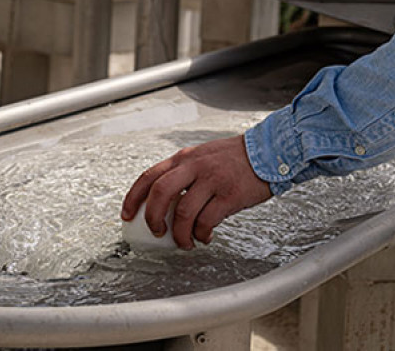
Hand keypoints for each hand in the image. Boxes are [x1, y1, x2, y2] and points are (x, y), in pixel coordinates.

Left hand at [121, 135, 271, 249]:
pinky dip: (202, 234)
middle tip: (157, 232)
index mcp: (184, 158)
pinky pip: (207, 221)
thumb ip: (183, 174)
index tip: (127, 215)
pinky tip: (205, 236)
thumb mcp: (201, 157)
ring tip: (185, 242)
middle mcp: (194, 167)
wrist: (268, 152)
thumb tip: (163, 203)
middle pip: (160, 192)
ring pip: (183, 212)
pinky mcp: (229, 195)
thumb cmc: (234, 158)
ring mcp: (212, 180)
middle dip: (152, 218)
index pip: (148, 176)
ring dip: (180, 234)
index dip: (133, 198)